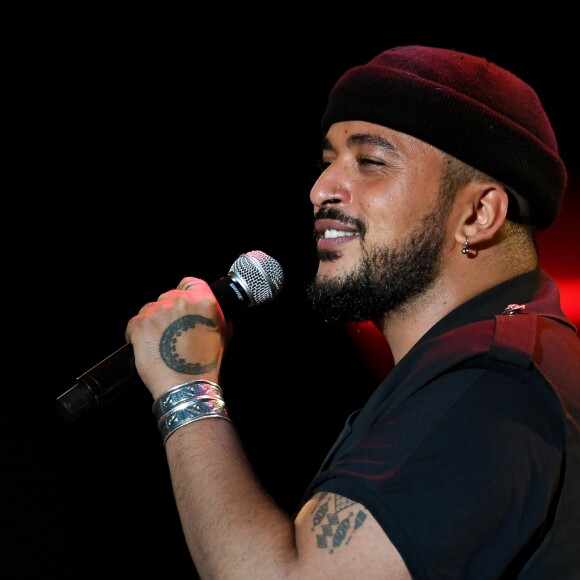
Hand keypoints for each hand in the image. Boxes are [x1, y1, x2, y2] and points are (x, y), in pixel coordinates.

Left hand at [125, 277, 226, 400]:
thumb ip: (218, 317)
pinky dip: (137, 334)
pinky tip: (148, 347)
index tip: (182, 304)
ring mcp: (158, 312)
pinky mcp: (140, 324)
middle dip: (168, 311)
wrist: (186, 386)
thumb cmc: (205, 365)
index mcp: (204, 301)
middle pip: (168, 295)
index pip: (190, 282)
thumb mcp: (222, 336)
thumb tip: (214, 312)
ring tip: (159, 342)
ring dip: (153, 322)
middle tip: (171, 331)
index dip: (186, 292)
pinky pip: (134, 324)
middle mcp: (180, 301)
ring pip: (150, 308)